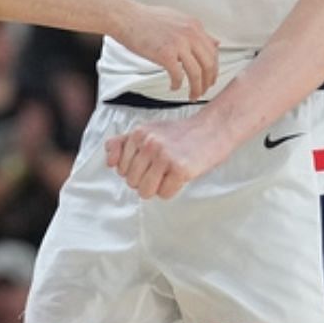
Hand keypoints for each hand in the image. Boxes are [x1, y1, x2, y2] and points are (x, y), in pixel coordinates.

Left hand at [105, 118, 234, 198]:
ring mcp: (164, 156)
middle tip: (163, 168)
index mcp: (138, 133)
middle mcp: (149, 143)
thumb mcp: (149, 130)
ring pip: (145, 191)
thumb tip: (109, 162)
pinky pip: (164, 194)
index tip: (151, 161)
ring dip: (157, 188)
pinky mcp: (180, 168)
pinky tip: (180, 175)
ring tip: (169, 174)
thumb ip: (123, 143)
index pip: (121, 169)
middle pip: (132, 183)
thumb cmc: (181, 133)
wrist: (214, 128)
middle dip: (147, 180)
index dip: (137, 169)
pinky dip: (172, 190)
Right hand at [113, 6, 218, 98]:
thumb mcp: (178, 19)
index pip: (213, 52)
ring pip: (196, 73)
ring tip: (192, 95)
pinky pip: (178, 76)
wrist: (126, 18)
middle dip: (208, 81)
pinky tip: (173, 87)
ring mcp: (179, 44)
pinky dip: (177, 85)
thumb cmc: (147, 19)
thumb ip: (197, 32)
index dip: (214, 68)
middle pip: (209, 64)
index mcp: (195, 26)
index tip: (210, 78)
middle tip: (204, 91)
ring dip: (196, 88)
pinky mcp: (166, 54)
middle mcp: (191, 34)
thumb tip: (216, 43)